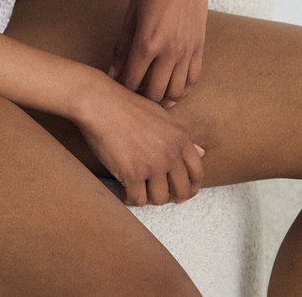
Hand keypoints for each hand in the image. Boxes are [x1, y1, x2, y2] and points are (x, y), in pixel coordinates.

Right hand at [75, 72, 204, 205]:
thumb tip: (202, 153)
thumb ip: (181, 137)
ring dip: (147, 197)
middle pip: (181, 191)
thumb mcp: (160, 115)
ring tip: (136, 188)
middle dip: (170, 196)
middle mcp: (171, 152)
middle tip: (155, 193)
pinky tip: (122, 189)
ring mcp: (153, 164)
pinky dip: (129, 198)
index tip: (179, 190)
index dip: (190, 186)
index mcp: (180, 137)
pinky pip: (137, 200)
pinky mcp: (132, 174)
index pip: (197, 173)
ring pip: (159, 199)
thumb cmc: (126, 106)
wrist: (98, 102)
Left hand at [109, 0, 211, 103]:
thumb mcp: (131, 12)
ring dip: (163, 98)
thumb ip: (122, 45)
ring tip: (153, 94)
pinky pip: (193, 78)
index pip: (132, 80)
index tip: (117, 89)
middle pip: (154, 92)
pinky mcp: (200, 46)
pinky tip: (172, 85)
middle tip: (133, 93)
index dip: (122, 88)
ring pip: (176, 91)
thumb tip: (114, 71)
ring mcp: (187, 50)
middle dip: (141, 97)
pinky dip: (183, 88)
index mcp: (146, 41)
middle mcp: (169, 51)